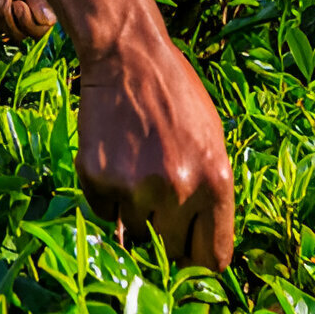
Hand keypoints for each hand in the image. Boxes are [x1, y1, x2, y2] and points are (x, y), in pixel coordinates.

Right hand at [75, 32, 233, 269]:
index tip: (187, 248)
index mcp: (216, 179)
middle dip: (164, 233)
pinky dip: (107, 195)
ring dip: (134, 211)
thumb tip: (195, 248)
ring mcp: (135, 186)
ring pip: (134, 233)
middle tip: (157, 196)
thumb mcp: (212, 138)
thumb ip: (209, 193)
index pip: (213, 259)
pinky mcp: (98, 178)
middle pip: (170, 253)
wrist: (127, 54)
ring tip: (135, 164)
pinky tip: (114, 157)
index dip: (198, 256)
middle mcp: (179, 189)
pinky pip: (103, 212)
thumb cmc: (176, 93)